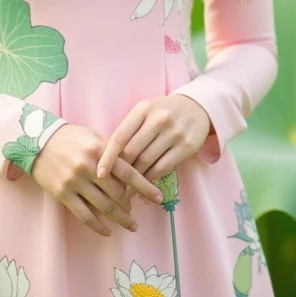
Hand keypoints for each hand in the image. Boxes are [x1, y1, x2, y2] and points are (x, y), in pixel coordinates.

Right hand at [30, 123, 164, 237]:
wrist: (37, 141)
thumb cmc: (69, 138)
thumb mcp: (93, 137)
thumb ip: (112, 152)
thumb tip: (132, 169)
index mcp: (100, 150)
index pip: (128, 173)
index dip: (145, 187)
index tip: (158, 198)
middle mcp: (89, 167)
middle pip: (117, 193)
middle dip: (131, 205)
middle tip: (138, 212)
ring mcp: (75, 182)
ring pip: (103, 206)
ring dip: (120, 218)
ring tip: (130, 225)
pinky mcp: (63, 194)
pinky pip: (84, 215)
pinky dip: (98, 226)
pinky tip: (108, 232)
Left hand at [95, 94, 213, 183]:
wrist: (196, 107)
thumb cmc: (162, 113)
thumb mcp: (144, 112)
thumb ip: (128, 131)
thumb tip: (107, 160)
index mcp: (143, 109)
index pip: (120, 136)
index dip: (108, 157)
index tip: (99, 173)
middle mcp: (159, 119)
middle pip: (132, 151)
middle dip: (120, 171)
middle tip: (112, 185)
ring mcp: (175, 132)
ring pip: (146, 162)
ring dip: (134, 178)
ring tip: (126, 189)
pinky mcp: (187, 146)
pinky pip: (162, 168)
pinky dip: (150, 178)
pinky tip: (144, 183)